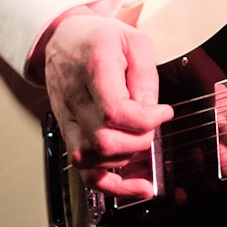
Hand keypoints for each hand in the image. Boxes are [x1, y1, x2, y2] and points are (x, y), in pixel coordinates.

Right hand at [37, 9, 173, 199]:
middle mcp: (75, 98)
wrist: (62, 40)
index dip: (145, 120)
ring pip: (89, 160)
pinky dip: (111, 186)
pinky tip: (135, 188)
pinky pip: (83, 171)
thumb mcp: (133, 41)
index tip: (164, 113)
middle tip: (151, 126)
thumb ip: (146, 76)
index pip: (114, 111)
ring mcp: (68, 119)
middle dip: (138, 141)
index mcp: (94, 70)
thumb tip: (152, 111)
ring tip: (140, 143)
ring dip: (125, 160)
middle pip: (103, 141)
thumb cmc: (98, 39)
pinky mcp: (68, 134)